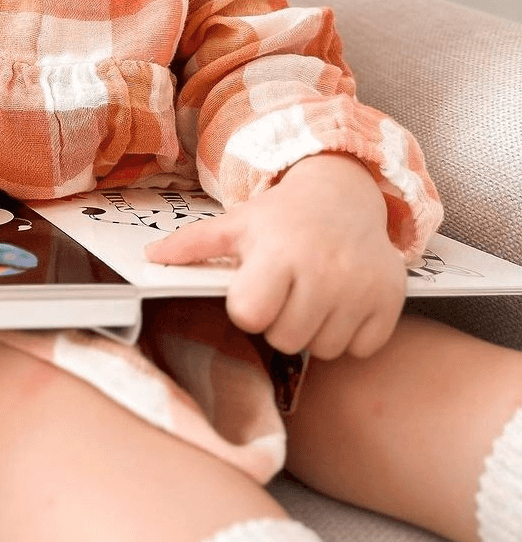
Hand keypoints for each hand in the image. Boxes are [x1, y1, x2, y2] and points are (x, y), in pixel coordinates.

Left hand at [144, 154, 407, 359]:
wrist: (345, 193)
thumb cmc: (283, 216)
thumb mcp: (237, 223)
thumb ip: (193, 244)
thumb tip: (150, 259)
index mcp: (279, 251)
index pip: (251, 315)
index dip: (248, 307)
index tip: (255, 288)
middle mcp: (323, 270)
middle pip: (286, 338)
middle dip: (280, 320)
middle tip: (286, 290)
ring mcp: (361, 287)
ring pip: (324, 349)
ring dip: (315, 329)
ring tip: (313, 293)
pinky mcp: (391, 300)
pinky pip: (362, 347)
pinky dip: (352, 333)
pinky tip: (344, 301)